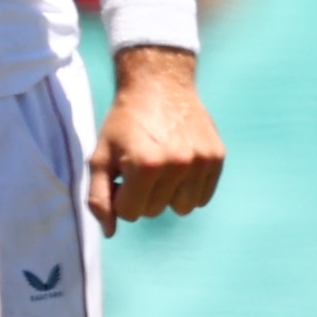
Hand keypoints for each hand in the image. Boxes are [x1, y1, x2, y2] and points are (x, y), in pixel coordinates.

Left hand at [91, 44, 224, 233]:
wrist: (159, 83)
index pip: (130, 214)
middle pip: (154, 211)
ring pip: (181, 208)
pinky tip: (180, 163)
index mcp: (145, 166)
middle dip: (142, 194)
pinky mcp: (217, 157)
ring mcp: (201, 162)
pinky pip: (202, 197)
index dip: (122, 195)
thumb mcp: (100, 156)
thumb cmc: (124, 122)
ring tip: (162, 166)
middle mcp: (177, 165)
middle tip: (141, 164)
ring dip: (168, 194)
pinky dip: (189, 188)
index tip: (122, 173)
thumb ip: (99, 197)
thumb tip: (110, 232)